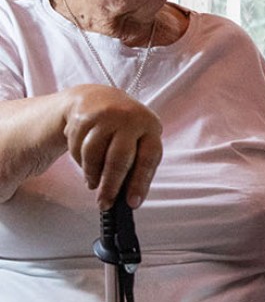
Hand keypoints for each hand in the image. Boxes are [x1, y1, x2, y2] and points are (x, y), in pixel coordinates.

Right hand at [61, 84, 162, 208]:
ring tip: (93, 182)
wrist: (95, 98)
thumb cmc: (122, 128)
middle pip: (118, 159)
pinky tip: (85, 160)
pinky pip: (78, 148)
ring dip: (92, 174)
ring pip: (94, 155)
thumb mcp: (137, 141)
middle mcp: (129, 117)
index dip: (140, 183)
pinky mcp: (83, 116)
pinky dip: (80, 160)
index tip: (132, 203)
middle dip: (110, 186)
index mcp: (150, 126)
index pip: (148, 159)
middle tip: (105, 202)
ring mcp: (104, 114)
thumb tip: (130, 199)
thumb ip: (136, 166)